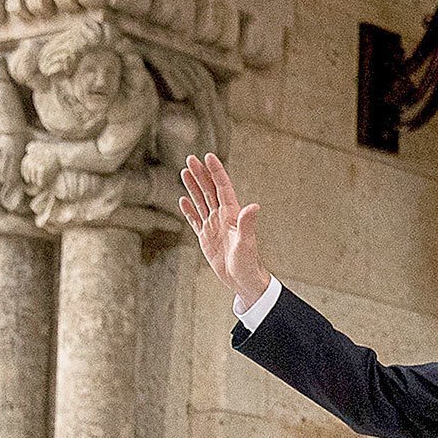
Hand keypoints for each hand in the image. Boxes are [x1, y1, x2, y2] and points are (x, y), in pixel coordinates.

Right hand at [176, 153, 268, 306]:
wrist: (243, 281)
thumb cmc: (249, 264)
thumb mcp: (246, 243)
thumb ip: (247, 224)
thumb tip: (254, 206)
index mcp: (233, 215)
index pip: (223, 188)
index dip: (216, 172)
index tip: (208, 156)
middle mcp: (223, 218)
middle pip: (209, 191)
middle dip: (201, 174)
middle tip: (190, 158)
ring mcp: (213, 227)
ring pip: (201, 202)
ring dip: (193, 187)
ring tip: (185, 171)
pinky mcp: (206, 238)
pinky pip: (195, 220)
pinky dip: (189, 210)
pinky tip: (183, 200)